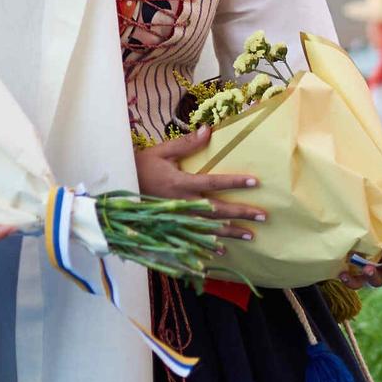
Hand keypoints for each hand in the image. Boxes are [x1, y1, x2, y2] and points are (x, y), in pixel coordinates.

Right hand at [134, 127, 265, 240]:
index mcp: (181, 184)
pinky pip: (193, 240)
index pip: (214, 182)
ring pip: (210, 229)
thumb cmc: (140, 167)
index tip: (255, 183)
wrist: (117, 189)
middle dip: (242, 213)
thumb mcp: (162, 152)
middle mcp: (182, 204)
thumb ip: (187, 144)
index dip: (235, 183)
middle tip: (264, 217)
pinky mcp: (171, 229)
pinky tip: (223, 251)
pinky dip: (208, 247)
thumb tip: (209, 130)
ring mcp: (177, 219)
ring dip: (231, 233)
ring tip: (251, 236)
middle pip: (218, 210)